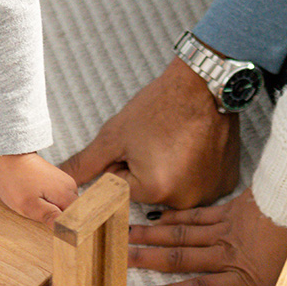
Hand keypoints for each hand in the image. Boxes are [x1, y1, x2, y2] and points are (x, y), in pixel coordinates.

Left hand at [0, 152, 77, 225]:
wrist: (7, 156)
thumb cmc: (14, 180)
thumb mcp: (28, 204)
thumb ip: (49, 217)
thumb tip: (66, 230)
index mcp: (67, 194)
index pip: (77, 220)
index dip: (67, 230)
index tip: (53, 235)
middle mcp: (70, 187)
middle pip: (72, 214)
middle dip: (59, 222)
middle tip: (41, 223)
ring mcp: (64, 183)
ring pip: (64, 207)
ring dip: (53, 213)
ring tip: (37, 212)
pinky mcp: (56, 181)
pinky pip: (57, 199)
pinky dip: (49, 204)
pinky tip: (37, 204)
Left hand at [61, 58, 238, 207]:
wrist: (204, 85)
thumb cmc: (159, 106)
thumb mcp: (114, 136)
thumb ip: (84, 164)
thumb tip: (61, 179)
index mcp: (155, 190)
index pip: (121, 188)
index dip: (123, 162)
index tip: (139, 143)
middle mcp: (185, 200)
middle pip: (147, 193)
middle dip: (144, 170)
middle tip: (157, 140)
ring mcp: (209, 193)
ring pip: (171, 190)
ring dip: (168, 172)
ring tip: (176, 142)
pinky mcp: (225, 184)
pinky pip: (196, 185)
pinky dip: (192, 170)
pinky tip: (194, 147)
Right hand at [128, 188, 286, 285]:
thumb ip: (279, 280)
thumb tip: (279, 285)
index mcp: (247, 275)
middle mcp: (230, 254)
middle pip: (181, 259)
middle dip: (147, 261)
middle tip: (118, 261)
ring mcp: (226, 230)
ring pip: (182, 236)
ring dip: (152, 237)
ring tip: (126, 238)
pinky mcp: (229, 211)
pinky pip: (196, 217)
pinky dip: (174, 218)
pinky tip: (157, 218)